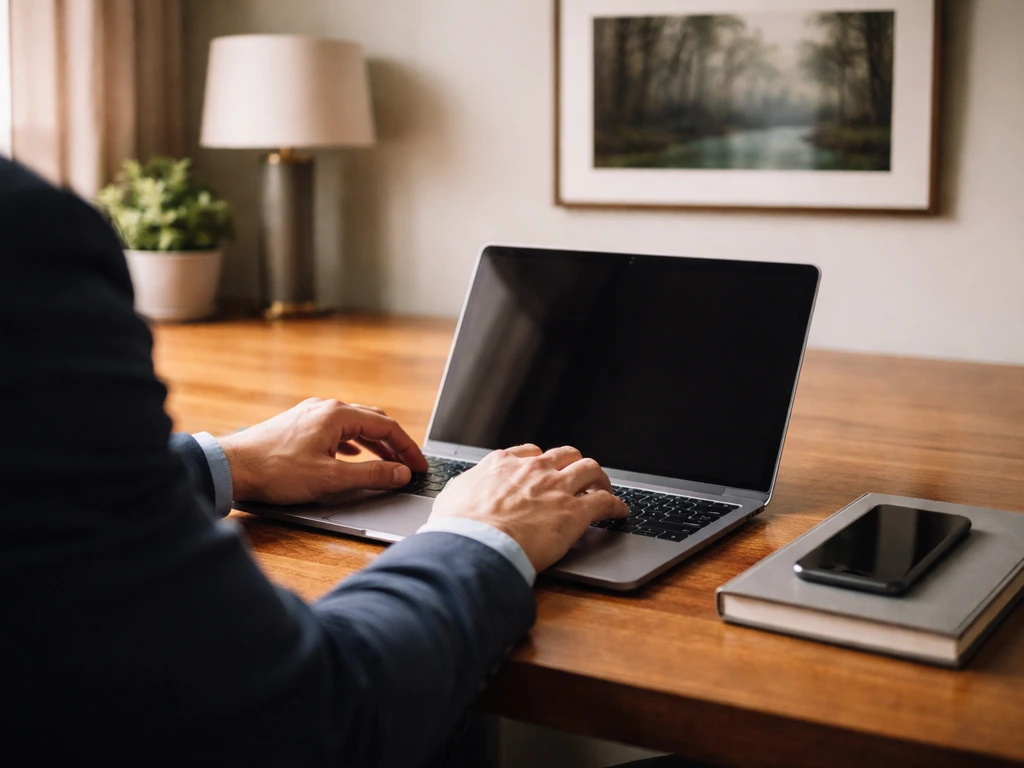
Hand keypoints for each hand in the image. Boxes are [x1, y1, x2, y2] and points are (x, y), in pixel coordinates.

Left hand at [217, 398, 427, 504]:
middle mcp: (325, 408)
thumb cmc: (276, 471)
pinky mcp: (298, 425)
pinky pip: (336, 430)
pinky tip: (352, 456)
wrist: (232, 467)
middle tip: (408, 465)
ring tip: (387, 463)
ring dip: (374, 444)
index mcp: (337, 415)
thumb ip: (372, 475)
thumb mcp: (331, 478)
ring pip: (353, 425)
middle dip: (394, 444)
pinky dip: (353, 443)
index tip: (419, 466)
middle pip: (372, 421)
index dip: (407, 448)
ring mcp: (310, 414)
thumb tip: (401, 474)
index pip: (386, 426)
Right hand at [429, 444, 627, 571]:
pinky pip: (605, 502)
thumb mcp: (452, 498)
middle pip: (566, 455)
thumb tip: (459, 496)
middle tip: (579, 476)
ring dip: (600, 478)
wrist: (474, 545)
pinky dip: (616, 505)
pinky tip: (620, 511)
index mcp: (503, 464)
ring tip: (604, 487)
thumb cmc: (459, 528)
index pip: (531, 453)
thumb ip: (462, 491)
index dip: (542, 461)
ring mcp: (557, 488)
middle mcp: (533, 470)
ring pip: (590, 469)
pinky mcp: (575, 512)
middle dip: (574, 464)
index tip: (545, 469)